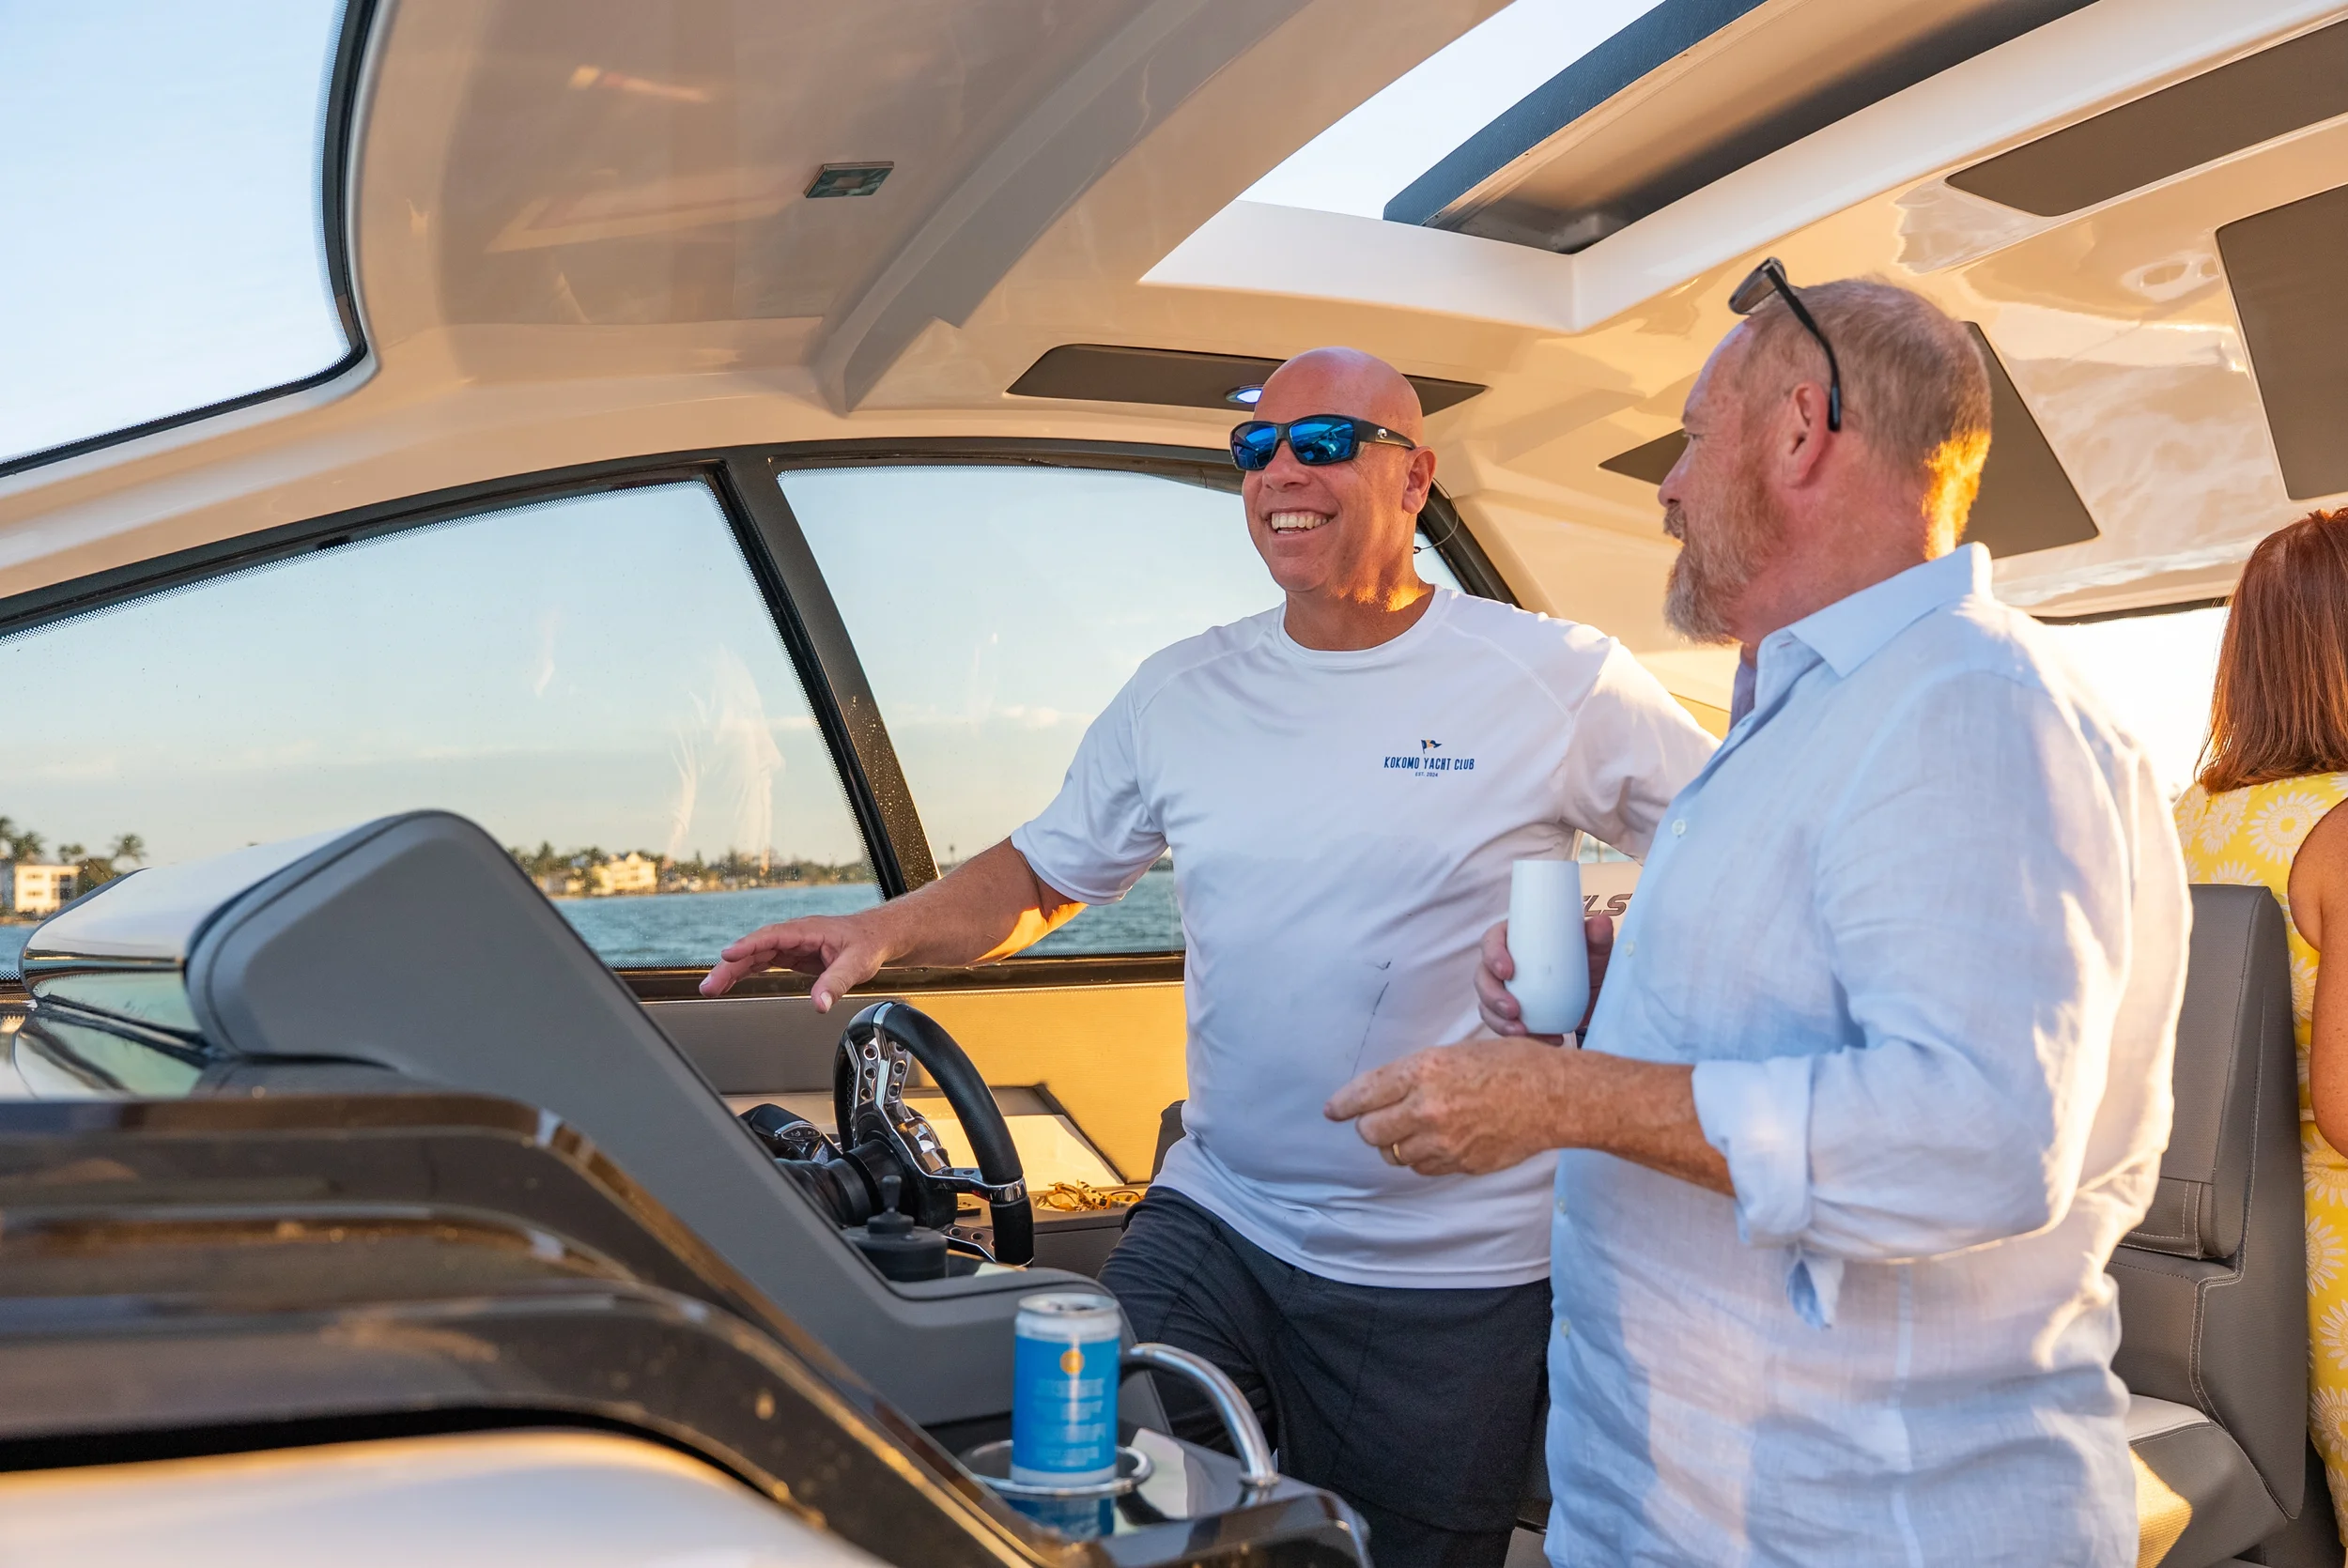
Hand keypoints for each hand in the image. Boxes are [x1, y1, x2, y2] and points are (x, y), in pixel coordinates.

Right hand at [700, 912, 896, 1008]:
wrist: (877, 936)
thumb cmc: (867, 943)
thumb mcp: (856, 964)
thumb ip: (836, 983)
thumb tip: (819, 1004)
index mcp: (807, 930)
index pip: (771, 936)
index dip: (748, 945)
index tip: (728, 955)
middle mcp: (794, 935)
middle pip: (755, 948)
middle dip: (730, 965)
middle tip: (709, 986)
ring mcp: (791, 945)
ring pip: (755, 955)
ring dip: (732, 971)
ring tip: (711, 988)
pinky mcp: (792, 955)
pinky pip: (762, 961)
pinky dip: (745, 971)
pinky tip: (729, 981)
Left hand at [1324, 1037, 1572, 1176]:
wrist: (1555, 1097)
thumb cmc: (1510, 1065)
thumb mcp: (1456, 1052)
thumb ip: (1416, 1073)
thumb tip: (1382, 1092)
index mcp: (1425, 1070)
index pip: (1365, 1093)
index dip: (1343, 1104)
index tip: (1333, 1110)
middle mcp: (1429, 1107)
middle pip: (1371, 1132)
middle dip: (1369, 1126)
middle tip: (1379, 1119)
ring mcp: (1445, 1141)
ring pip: (1394, 1154)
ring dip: (1395, 1143)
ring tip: (1414, 1128)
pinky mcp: (1460, 1163)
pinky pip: (1423, 1167)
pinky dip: (1422, 1157)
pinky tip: (1438, 1141)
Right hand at [1474, 914, 1614, 1038]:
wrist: (1595, 994)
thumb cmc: (1589, 963)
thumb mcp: (1596, 950)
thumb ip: (1598, 936)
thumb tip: (1601, 922)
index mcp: (1515, 938)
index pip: (1492, 940)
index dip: (1492, 955)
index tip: (1507, 972)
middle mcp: (1503, 964)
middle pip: (1483, 977)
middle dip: (1492, 995)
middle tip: (1513, 1010)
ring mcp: (1504, 990)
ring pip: (1487, 1005)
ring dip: (1499, 1021)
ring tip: (1523, 1032)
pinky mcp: (1510, 1013)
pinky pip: (1503, 1025)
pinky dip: (1518, 1036)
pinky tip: (1544, 1040)